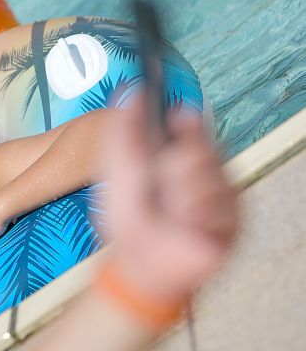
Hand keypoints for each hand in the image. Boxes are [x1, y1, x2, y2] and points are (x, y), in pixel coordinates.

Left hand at [103, 101, 237, 301]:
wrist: (138, 262)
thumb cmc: (127, 214)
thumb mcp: (116, 168)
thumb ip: (123, 130)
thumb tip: (131, 88)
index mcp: (177, 150)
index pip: (192, 124)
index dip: (187, 119)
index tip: (176, 115)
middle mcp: (204, 167)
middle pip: (204, 148)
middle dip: (175, 166)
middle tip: (160, 180)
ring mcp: (222, 192)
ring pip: (208, 178)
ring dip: (180, 196)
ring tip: (169, 211)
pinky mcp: (235, 218)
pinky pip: (217, 207)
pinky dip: (193, 217)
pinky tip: (185, 226)